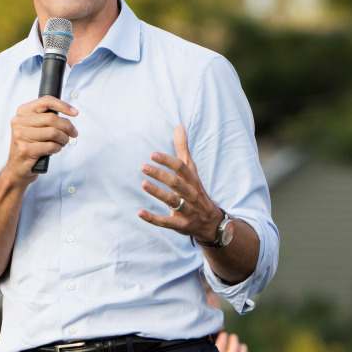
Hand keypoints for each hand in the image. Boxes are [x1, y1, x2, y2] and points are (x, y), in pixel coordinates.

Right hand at [7, 96, 77, 180]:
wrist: (17, 167)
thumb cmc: (30, 145)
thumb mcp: (35, 126)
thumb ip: (47, 117)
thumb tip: (70, 113)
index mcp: (22, 111)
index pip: (46, 101)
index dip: (63, 106)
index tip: (75, 113)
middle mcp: (19, 121)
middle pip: (53, 118)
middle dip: (68, 127)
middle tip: (73, 133)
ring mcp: (21, 136)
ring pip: (54, 133)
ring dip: (64, 139)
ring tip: (63, 143)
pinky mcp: (25, 150)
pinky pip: (51, 146)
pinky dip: (57, 148)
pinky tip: (55, 149)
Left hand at [138, 125, 220, 241]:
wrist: (211, 223)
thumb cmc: (196, 191)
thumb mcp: (192, 171)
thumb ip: (183, 150)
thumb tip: (179, 126)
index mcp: (193, 180)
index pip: (182, 168)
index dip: (167, 161)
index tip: (153, 154)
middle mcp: (191, 194)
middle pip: (176, 183)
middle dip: (161, 175)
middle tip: (143, 167)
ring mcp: (186, 210)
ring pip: (172, 201)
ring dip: (158, 193)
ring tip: (143, 184)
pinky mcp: (180, 225)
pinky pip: (166, 222)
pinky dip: (153, 218)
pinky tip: (140, 212)